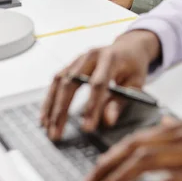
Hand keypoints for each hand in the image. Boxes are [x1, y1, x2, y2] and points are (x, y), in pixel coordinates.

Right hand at [40, 30, 160, 140]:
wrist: (128, 47)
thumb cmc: (133, 66)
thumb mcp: (136, 84)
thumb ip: (121, 102)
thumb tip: (108, 121)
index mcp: (110, 58)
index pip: (98, 83)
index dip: (92, 106)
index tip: (87, 128)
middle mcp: (90, 56)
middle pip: (72, 82)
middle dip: (63, 110)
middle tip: (58, 133)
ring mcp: (78, 59)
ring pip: (59, 81)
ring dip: (52, 106)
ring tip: (48, 128)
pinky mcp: (71, 64)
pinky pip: (56, 81)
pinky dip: (50, 99)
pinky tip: (46, 116)